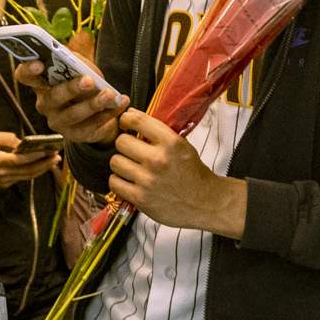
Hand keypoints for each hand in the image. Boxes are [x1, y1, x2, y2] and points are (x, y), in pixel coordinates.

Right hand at [0, 131, 60, 188]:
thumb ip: (7, 139)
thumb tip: (23, 143)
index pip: (18, 160)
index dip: (33, 157)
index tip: (45, 151)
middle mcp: (2, 173)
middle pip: (27, 170)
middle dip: (44, 163)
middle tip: (56, 156)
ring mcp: (5, 181)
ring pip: (28, 176)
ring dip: (43, 169)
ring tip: (54, 161)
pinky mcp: (6, 184)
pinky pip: (24, 178)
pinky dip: (35, 171)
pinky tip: (43, 165)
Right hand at [19, 62, 123, 143]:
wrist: (100, 111)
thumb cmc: (85, 83)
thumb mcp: (80, 66)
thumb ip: (76, 59)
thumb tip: (77, 50)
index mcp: (41, 83)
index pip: (24, 76)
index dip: (28, 70)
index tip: (39, 64)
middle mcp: (46, 105)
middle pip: (53, 97)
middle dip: (71, 88)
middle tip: (89, 81)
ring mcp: (59, 122)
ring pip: (73, 115)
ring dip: (93, 104)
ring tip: (109, 95)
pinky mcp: (76, 135)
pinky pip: (91, 126)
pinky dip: (109, 114)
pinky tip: (121, 103)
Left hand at [108, 109, 246, 236]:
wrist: (205, 203)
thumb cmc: (193, 174)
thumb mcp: (182, 146)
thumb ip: (159, 133)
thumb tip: (133, 116)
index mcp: (171, 143)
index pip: (138, 121)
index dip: (126, 120)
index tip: (125, 123)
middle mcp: (158, 160)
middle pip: (121, 142)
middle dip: (124, 144)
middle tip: (130, 150)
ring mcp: (148, 180)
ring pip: (115, 162)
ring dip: (120, 163)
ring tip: (130, 167)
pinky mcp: (140, 198)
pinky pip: (114, 183)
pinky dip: (118, 181)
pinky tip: (128, 181)